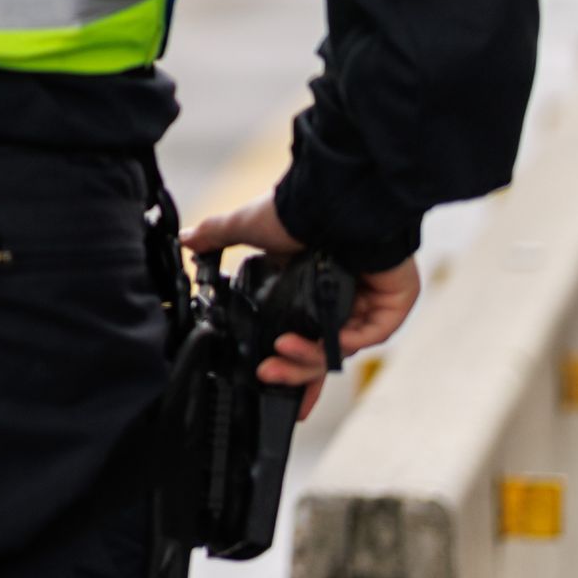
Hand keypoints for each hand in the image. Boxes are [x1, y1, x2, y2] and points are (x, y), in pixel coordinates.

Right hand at [181, 195, 422, 421]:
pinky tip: (313, 342)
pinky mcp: (391, 305)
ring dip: (309, 359)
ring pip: (340, 348)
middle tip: (267, 374)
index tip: (266, 377)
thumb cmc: (295, 209)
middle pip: (321, 352)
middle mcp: (340, 298)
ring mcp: (367, 303)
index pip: (302, 336)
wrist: (329, 200)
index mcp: (309, 287)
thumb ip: (215, 237)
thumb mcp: (244, 226)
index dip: (288, 362)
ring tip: (281, 355)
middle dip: (293, 370)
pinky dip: (339, 344)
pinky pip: (366, 337)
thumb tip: (186, 240)